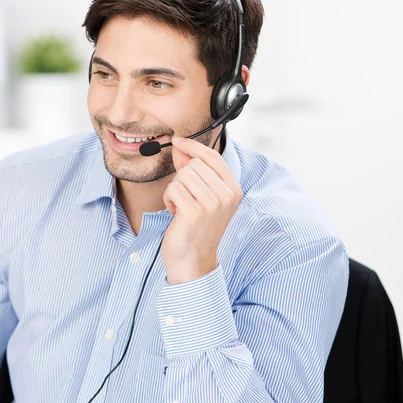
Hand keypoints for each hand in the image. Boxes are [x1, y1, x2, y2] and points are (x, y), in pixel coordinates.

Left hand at [161, 136, 243, 283]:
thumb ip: (193, 170)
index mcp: (234, 190)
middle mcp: (227, 195)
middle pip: (193, 165)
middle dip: (182, 179)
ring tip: (181, 208)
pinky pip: (173, 188)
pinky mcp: (195, 211)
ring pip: (182, 175)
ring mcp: (213, 203)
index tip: (177, 141)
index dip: (192, 147)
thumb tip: (180, 147)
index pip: (212, 156)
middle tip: (185, 199)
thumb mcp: (201, 196)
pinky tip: (176, 214)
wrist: (192, 260)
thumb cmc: (195, 228)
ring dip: (174, 190)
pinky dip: (169, 200)